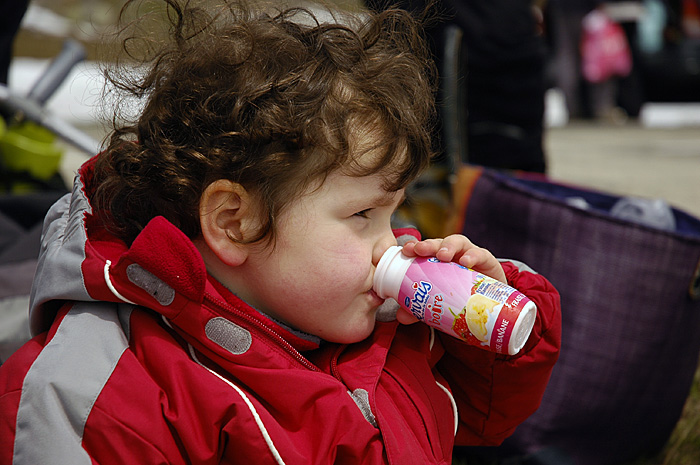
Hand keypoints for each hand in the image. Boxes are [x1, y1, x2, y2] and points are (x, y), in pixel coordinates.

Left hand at [392, 235, 506, 325]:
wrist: (489, 303)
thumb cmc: (460, 297)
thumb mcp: (440, 302)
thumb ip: (421, 308)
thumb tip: (401, 317)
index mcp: (437, 261)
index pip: (424, 250)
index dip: (415, 247)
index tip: (405, 250)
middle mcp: (452, 254)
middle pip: (438, 243)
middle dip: (428, 244)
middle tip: (419, 250)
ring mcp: (469, 255)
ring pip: (458, 242)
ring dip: (448, 246)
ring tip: (442, 255)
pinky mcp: (487, 261)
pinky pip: (481, 254)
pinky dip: (473, 256)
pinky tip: (467, 262)